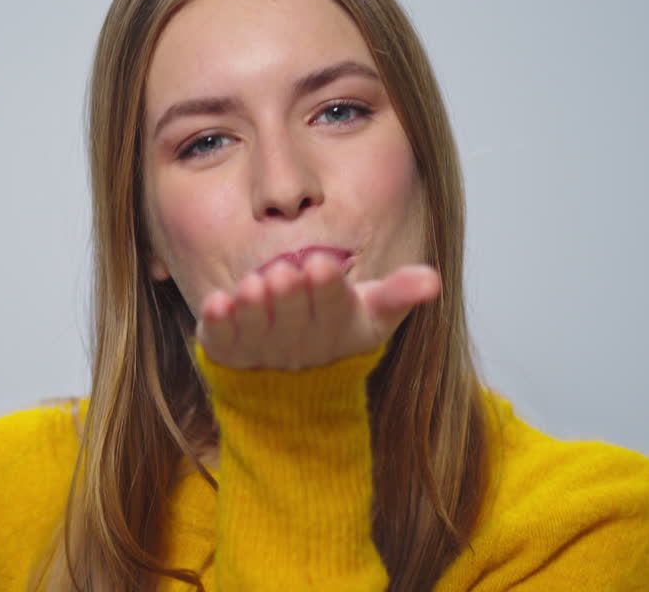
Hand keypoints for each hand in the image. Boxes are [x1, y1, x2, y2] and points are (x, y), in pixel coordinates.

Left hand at [194, 252, 440, 369]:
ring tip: (253, 285)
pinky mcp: (226, 351)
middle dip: (288, 294)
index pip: (332, 307)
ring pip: (256, 328)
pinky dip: (216, 323)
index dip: (326, 288)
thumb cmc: (335, 330)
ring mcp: (260, 349)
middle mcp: (297, 344)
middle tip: (284, 271)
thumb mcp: (373, 314)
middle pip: (293, 316)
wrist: (294, 383)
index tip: (321, 265)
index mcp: (335, 328)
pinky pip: (219, 340)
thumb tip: (433, 280)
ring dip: (254, 308)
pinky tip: (215, 302)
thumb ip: (400, 294)